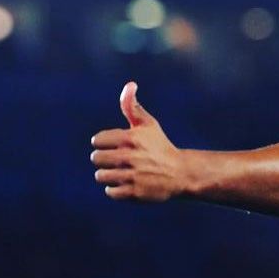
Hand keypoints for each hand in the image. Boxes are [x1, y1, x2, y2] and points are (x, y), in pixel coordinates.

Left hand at [90, 81, 185, 201]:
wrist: (181, 173)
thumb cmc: (161, 146)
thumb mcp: (148, 124)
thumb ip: (132, 106)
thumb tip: (130, 84)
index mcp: (130, 138)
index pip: (97, 141)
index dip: (105, 143)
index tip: (117, 146)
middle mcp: (130, 156)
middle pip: (96, 159)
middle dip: (105, 160)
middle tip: (119, 161)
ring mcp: (132, 175)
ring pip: (101, 176)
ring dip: (109, 175)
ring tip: (122, 173)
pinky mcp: (135, 193)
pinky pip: (110, 192)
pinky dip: (115, 190)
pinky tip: (126, 184)